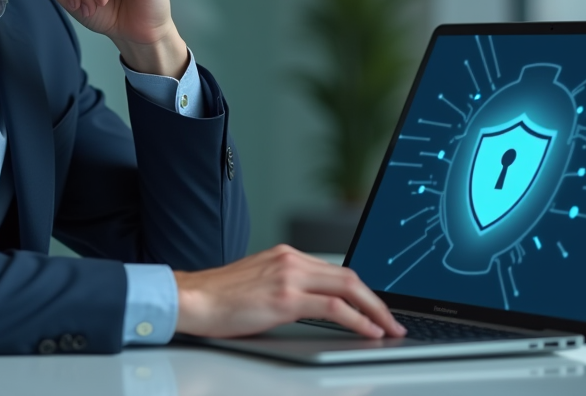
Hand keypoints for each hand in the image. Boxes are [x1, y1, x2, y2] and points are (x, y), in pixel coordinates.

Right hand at [173, 245, 406, 338]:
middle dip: (376, 300)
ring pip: (348, 288)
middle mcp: (290, 260)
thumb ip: (286, 287)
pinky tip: (368, 331)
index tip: (376, 306)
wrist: (192, 299)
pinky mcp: (285, 298)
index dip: (362, 290)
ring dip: (374, 310)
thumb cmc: (218, 298)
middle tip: (393, 320)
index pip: (335, 270)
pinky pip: (334, 307)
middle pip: (349, 276)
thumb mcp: (258, 284)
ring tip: (389, 328)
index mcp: (285, 255)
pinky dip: (358, 319)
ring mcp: (289, 276)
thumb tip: (312, 307)